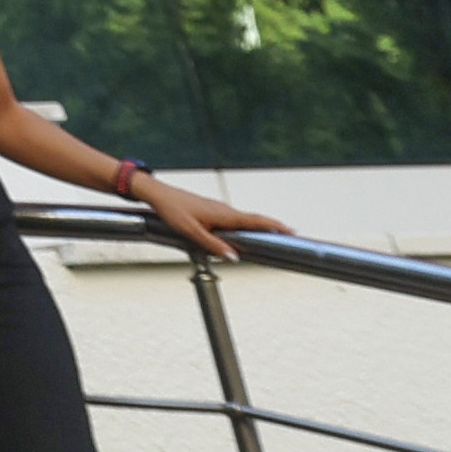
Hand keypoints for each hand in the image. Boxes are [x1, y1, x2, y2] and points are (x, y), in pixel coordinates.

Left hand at [136, 179, 283, 262]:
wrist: (159, 194)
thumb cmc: (173, 210)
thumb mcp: (192, 231)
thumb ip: (213, 245)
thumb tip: (233, 257)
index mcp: (224, 214)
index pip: (255, 220)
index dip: (274, 225)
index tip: (291, 230)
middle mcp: (225, 210)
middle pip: (254, 220)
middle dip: (273, 227)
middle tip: (291, 235)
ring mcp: (220, 210)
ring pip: (243, 220)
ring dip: (259, 227)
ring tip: (274, 236)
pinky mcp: (213, 211)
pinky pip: (234, 220)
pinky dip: (245, 226)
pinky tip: (245, 234)